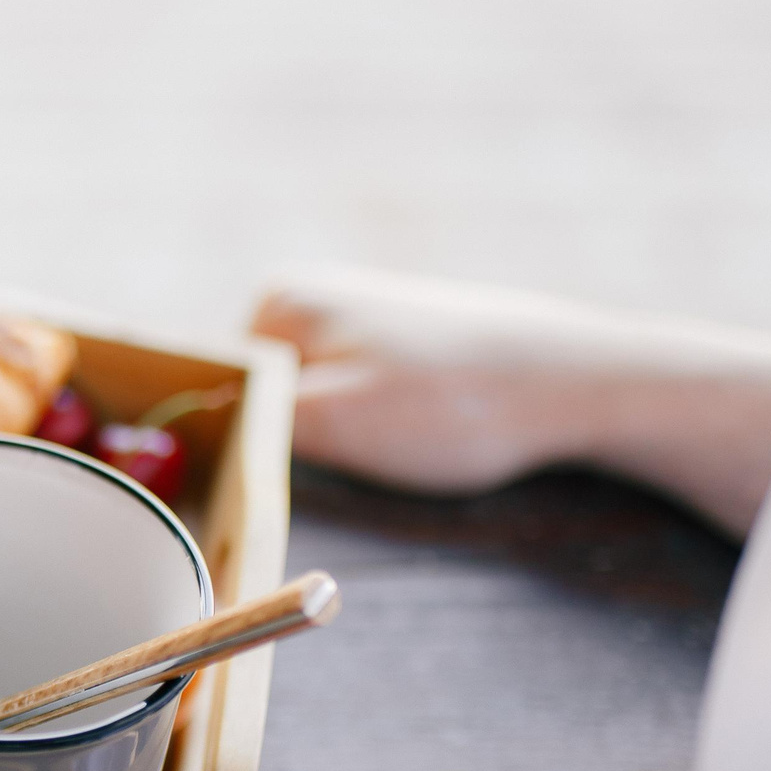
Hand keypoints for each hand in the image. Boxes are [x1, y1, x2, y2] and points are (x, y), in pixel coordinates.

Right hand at [252, 265, 770, 533]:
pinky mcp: (406, 347)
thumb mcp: (327, 424)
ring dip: (347, 445)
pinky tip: (426, 437)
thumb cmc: (452, 405)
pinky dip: (384, 433)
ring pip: (314, 409)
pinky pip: (361, 404)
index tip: (289, 474)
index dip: (240, 447)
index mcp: (279, 301)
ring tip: (402, 446)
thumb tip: (193, 425)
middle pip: (262, 401)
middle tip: (357, 463)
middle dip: (296, 443)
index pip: (213, 393)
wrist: (577, 385)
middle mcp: (313, 296)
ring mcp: (362, 319)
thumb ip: (248, 420)